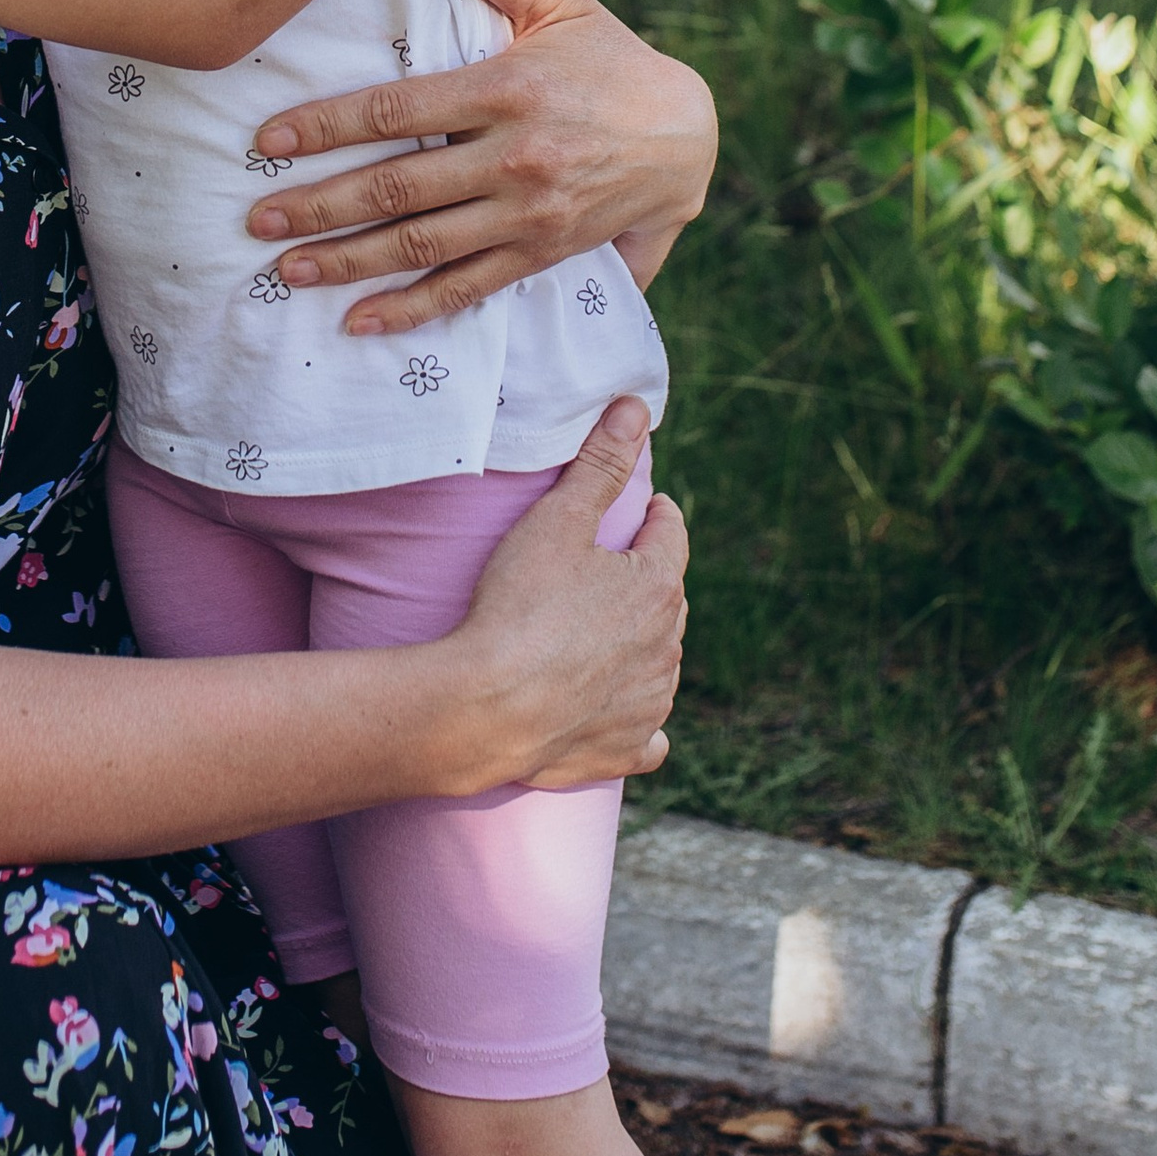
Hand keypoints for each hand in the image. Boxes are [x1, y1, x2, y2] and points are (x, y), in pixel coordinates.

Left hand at [246, 0, 716, 331]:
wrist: (689, 138)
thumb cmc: (613, 64)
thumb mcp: (563, 7)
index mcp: (506, 90)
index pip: (396, 111)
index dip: (326, 127)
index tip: (269, 141)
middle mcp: (512, 157)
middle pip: (396, 188)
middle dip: (318, 207)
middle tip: (257, 219)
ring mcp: (526, 214)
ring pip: (421, 245)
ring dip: (348, 261)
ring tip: (287, 270)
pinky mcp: (542, 254)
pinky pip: (467, 288)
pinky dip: (412, 310)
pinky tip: (360, 321)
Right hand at [449, 401, 686, 790]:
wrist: (484, 707)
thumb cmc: (517, 606)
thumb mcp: (556, 521)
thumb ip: (600, 464)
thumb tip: (635, 406)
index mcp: (658, 586)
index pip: (672, 533)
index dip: (655, 515)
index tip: (645, 509)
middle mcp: (667, 646)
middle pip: (667, 597)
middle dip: (645, 579)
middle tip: (607, 570)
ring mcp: (650, 702)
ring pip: (660, 662)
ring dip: (642, 646)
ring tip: (602, 634)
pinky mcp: (626, 748)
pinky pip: (649, 733)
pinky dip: (638, 718)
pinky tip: (619, 710)